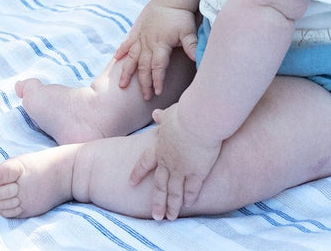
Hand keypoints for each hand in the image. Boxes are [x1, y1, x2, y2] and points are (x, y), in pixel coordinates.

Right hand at [114, 3, 198, 98]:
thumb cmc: (180, 16)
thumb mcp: (188, 31)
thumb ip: (192, 46)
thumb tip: (198, 60)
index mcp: (161, 45)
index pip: (158, 67)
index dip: (158, 80)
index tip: (158, 92)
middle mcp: (148, 43)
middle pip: (144, 67)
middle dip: (144, 83)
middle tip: (145, 97)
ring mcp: (140, 37)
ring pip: (132, 58)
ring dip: (127, 71)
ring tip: (122, 85)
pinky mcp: (136, 30)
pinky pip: (127, 42)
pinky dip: (122, 50)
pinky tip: (116, 59)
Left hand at [129, 104, 221, 219]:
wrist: (199, 119)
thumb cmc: (186, 112)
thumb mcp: (171, 114)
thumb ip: (163, 118)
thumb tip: (155, 114)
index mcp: (160, 147)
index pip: (145, 162)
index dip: (138, 172)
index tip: (131, 182)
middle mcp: (169, 161)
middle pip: (160, 185)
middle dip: (157, 201)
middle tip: (155, 216)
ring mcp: (182, 169)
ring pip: (175, 192)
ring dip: (172, 206)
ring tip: (170, 217)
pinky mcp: (198, 172)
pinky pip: (192, 189)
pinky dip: (190, 197)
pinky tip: (189, 204)